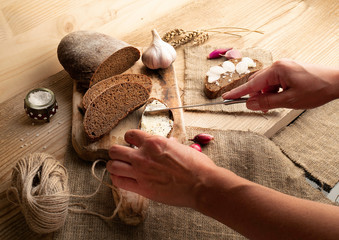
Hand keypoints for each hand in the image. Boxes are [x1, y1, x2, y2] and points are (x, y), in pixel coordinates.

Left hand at [106, 129, 216, 207]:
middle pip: (115, 150)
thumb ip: (170, 144)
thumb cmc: (196, 166)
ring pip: (113, 166)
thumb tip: (169, 142)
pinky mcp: (142, 188)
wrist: (201, 184)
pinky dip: (117, 179)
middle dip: (116, 152)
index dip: (129, 138)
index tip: (130, 142)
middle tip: (120, 155)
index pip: (130, 134)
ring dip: (114, 165)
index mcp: (154, 142)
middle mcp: (143, 155)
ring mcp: (141, 172)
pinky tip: (121, 178)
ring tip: (118, 167)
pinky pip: (119, 182)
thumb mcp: (182, 147)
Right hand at [222, 59, 338, 110]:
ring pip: (265, 84)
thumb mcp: (289, 101)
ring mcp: (283, 67)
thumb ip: (266, 102)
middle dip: (257, 97)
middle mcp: (278, 65)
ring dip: (266, 96)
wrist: (338, 82)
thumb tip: (249, 104)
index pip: (251, 84)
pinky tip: (281, 99)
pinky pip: (274, 83)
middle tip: (261, 108)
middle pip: (257, 83)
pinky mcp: (288, 71)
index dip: (237, 92)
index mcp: (277, 70)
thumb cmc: (317, 89)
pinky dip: (273, 92)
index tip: (225, 97)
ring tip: (275, 105)